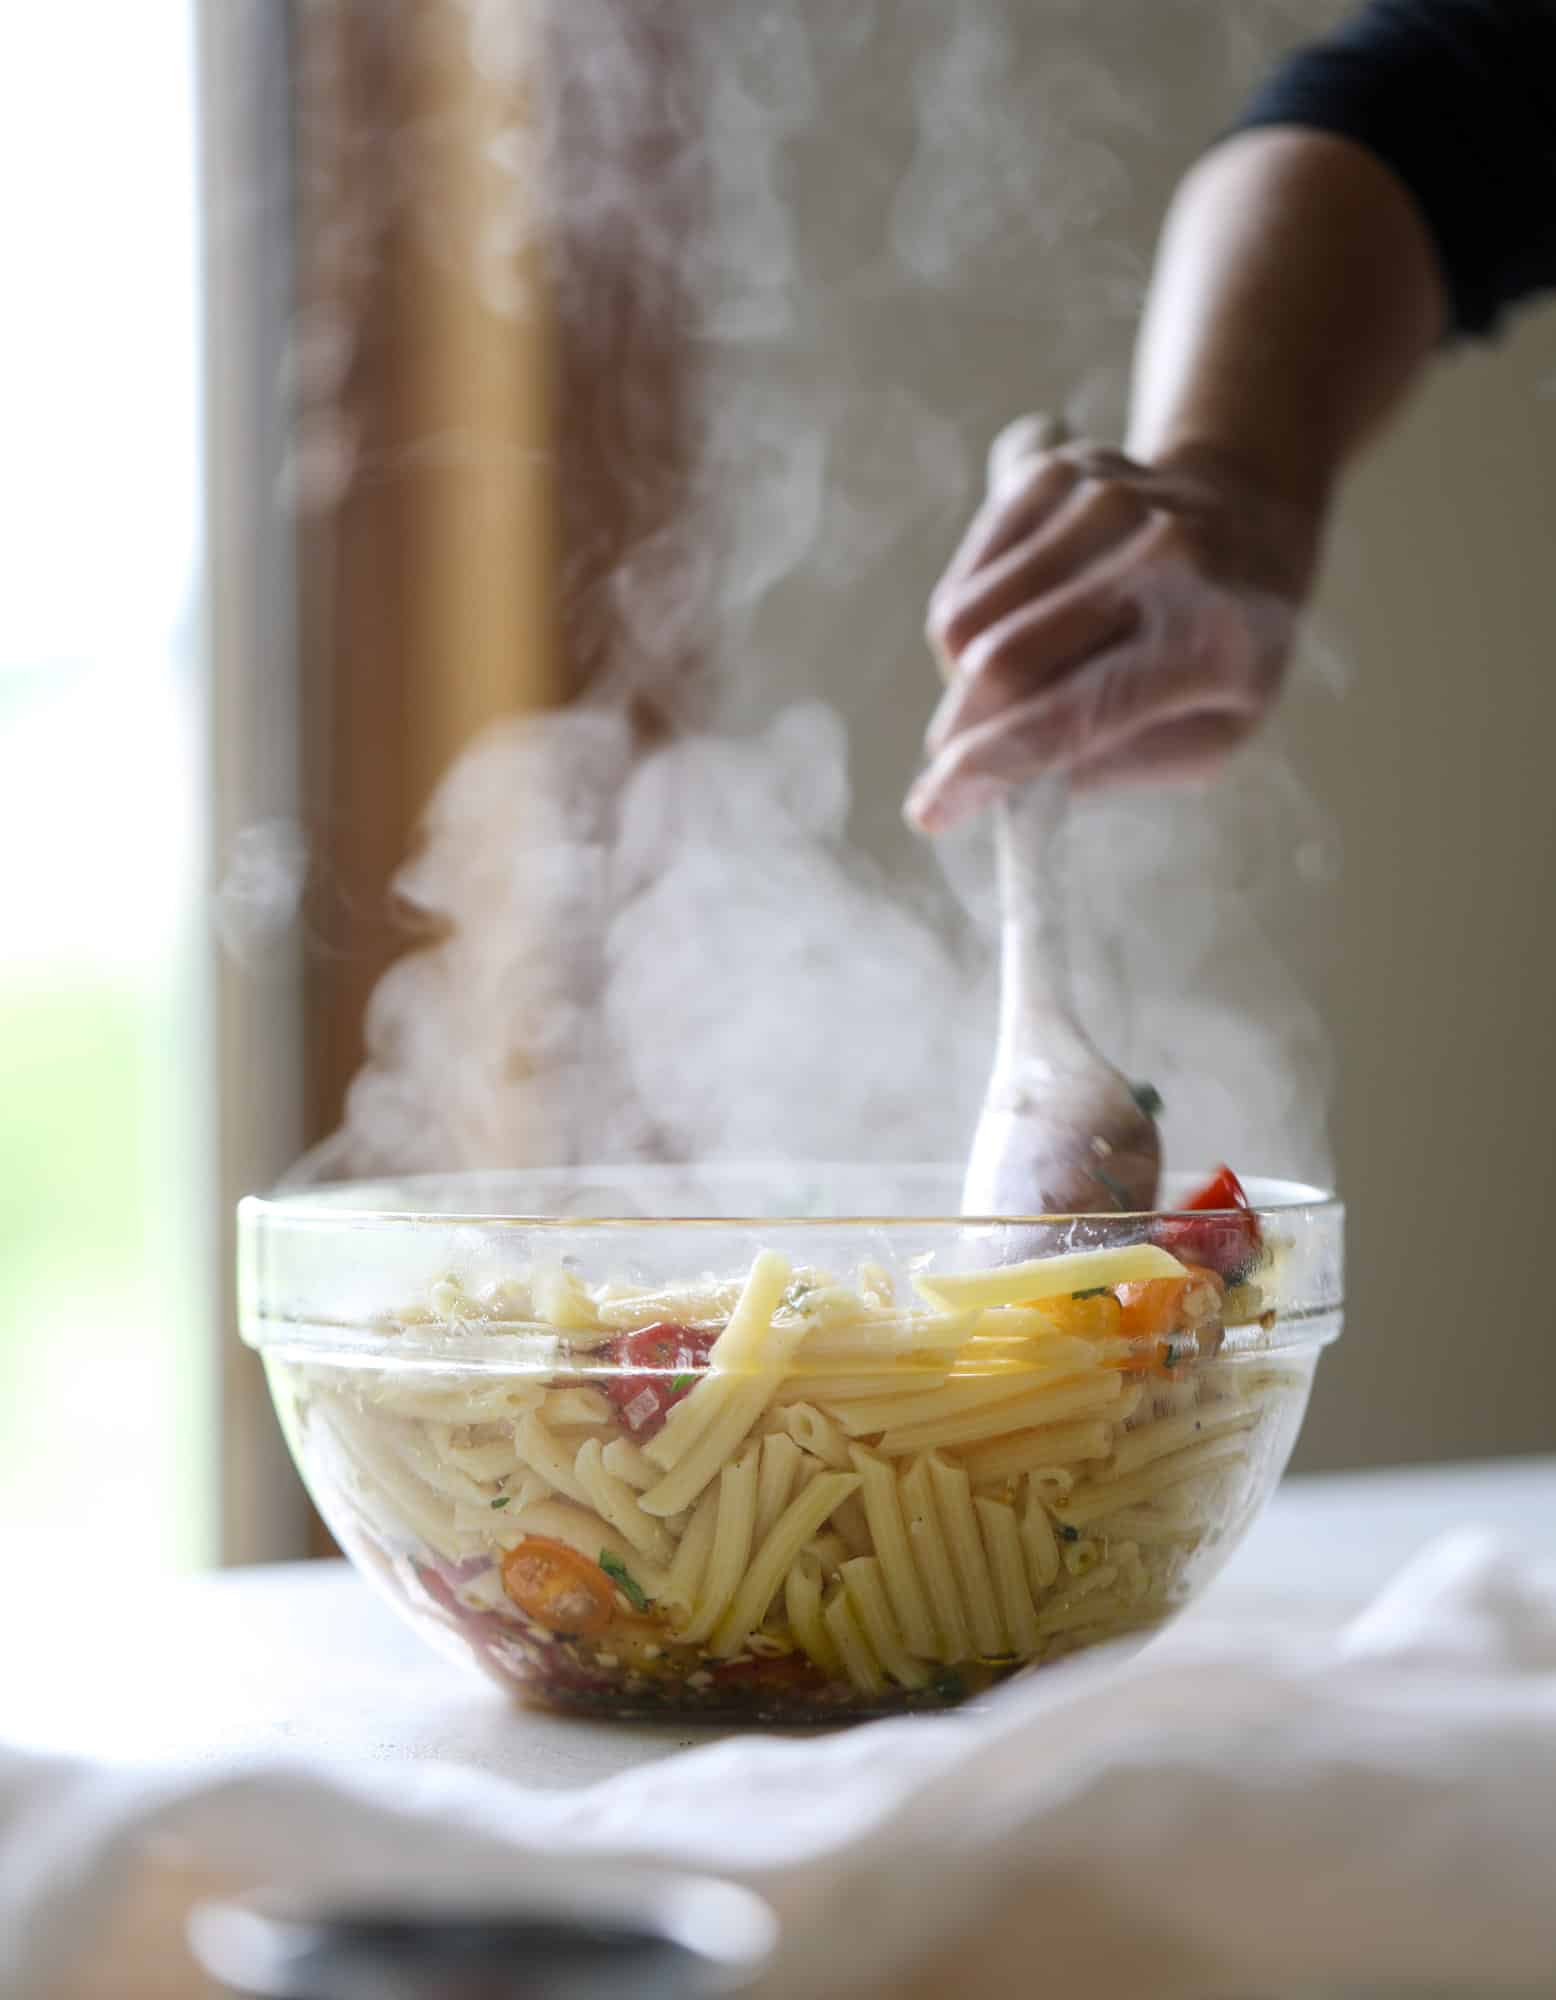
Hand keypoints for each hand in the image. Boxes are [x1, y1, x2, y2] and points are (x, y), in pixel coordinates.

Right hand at [905, 415, 1323, 831]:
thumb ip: (1112, 766)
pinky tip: (1018, 623)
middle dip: (963, 728)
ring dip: (965, 675)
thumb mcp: (1209, 735)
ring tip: (1019, 679)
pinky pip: (963, 578)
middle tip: (965, 757)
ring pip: (963, 619)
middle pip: (1002, 662)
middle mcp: (1159, 558)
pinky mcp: (1052, 475)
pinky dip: (970, 623)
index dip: (993, 765)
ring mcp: (1101, 503)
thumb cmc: (1227, 649)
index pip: (1076, 712)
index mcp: (1210, 641)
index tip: (930, 810)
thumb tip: (1008, 781)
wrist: (1247, 512)